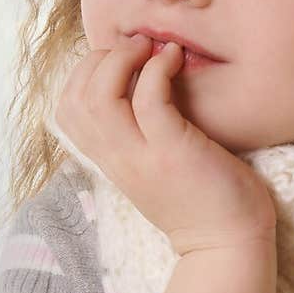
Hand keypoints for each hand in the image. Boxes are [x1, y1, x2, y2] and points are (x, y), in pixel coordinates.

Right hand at [54, 34, 276, 254]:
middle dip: (99, 59)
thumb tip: (138, 85)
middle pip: (75, 98)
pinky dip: (157, 69)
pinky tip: (175, 60)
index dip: (84, 73)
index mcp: (109, 160)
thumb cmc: (201, 198)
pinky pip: (148, 99)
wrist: (227, 244)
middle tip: (136, 49)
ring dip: (122, 60)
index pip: (65, 109)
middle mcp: (117, 159)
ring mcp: (142, 157)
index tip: (119, 61)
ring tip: (151, 50)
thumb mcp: (154, 165)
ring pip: (99, 97)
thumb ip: (137, 134)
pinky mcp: (173, 152)